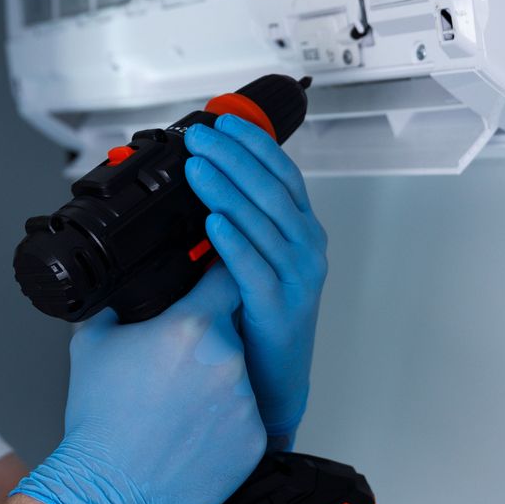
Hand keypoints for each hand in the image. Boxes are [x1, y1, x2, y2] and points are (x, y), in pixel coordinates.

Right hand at [14, 264, 266, 503]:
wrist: (108, 490)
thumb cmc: (100, 423)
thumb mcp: (90, 344)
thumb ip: (115, 308)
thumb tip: (120, 296)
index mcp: (191, 327)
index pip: (225, 279)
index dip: (216, 279)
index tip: (212, 283)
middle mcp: (227, 360)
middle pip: (232, 332)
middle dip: (209, 343)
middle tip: (175, 369)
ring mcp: (245, 402)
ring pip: (240, 377)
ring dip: (218, 385)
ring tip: (179, 408)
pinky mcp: (255, 439)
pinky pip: (246, 419)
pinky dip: (225, 423)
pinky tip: (191, 434)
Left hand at [180, 113, 327, 446]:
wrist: (273, 384)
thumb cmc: (258, 319)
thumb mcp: (251, 260)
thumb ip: (234, 224)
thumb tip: (199, 183)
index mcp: (300, 231)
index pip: (280, 175)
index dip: (253, 145)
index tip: (223, 120)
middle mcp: (305, 248)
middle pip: (271, 190)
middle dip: (235, 158)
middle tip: (201, 137)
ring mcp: (297, 279)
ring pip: (264, 223)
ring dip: (230, 190)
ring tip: (200, 167)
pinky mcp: (280, 310)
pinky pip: (256, 269)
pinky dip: (236, 243)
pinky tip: (214, 222)